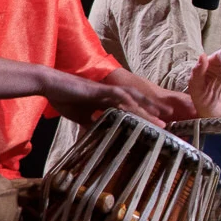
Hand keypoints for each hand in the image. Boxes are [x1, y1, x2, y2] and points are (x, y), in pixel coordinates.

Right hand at [46, 68, 192, 125]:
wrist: (51, 85)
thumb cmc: (64, 98)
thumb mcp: (81, 117)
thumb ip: (92, 123)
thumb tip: (99, 135)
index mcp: (109, 100)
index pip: (132, 108)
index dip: (145, 116)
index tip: (157, 125)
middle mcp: (113, 94)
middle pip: (139, 102)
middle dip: (154, 110)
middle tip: (170, 120)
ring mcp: (108, 91)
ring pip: (134, 100)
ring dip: (148, 108)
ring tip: (163, 117)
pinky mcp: (101, 90)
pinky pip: (119, 97)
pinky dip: (129, 104)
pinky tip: (139, 110)